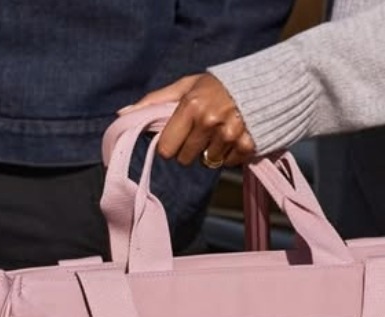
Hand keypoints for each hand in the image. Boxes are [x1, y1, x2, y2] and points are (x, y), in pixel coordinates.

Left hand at [124, 73, 255, 168]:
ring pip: (207, 163)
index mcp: (191, 106)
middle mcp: (210, 122)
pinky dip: (229, 155)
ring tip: (218, 132)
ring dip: (210, 151)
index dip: (169, 144)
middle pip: (185, 159)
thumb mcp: (185, 87)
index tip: (177, 134)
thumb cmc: (216, 86)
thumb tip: (122, 114)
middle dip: (189, 148)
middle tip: (200, 131)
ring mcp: (230, 135)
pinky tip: (232, 137)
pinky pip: (227, 164)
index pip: (166, 149)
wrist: (262, 83)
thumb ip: (154, 101)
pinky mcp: (247, 145)